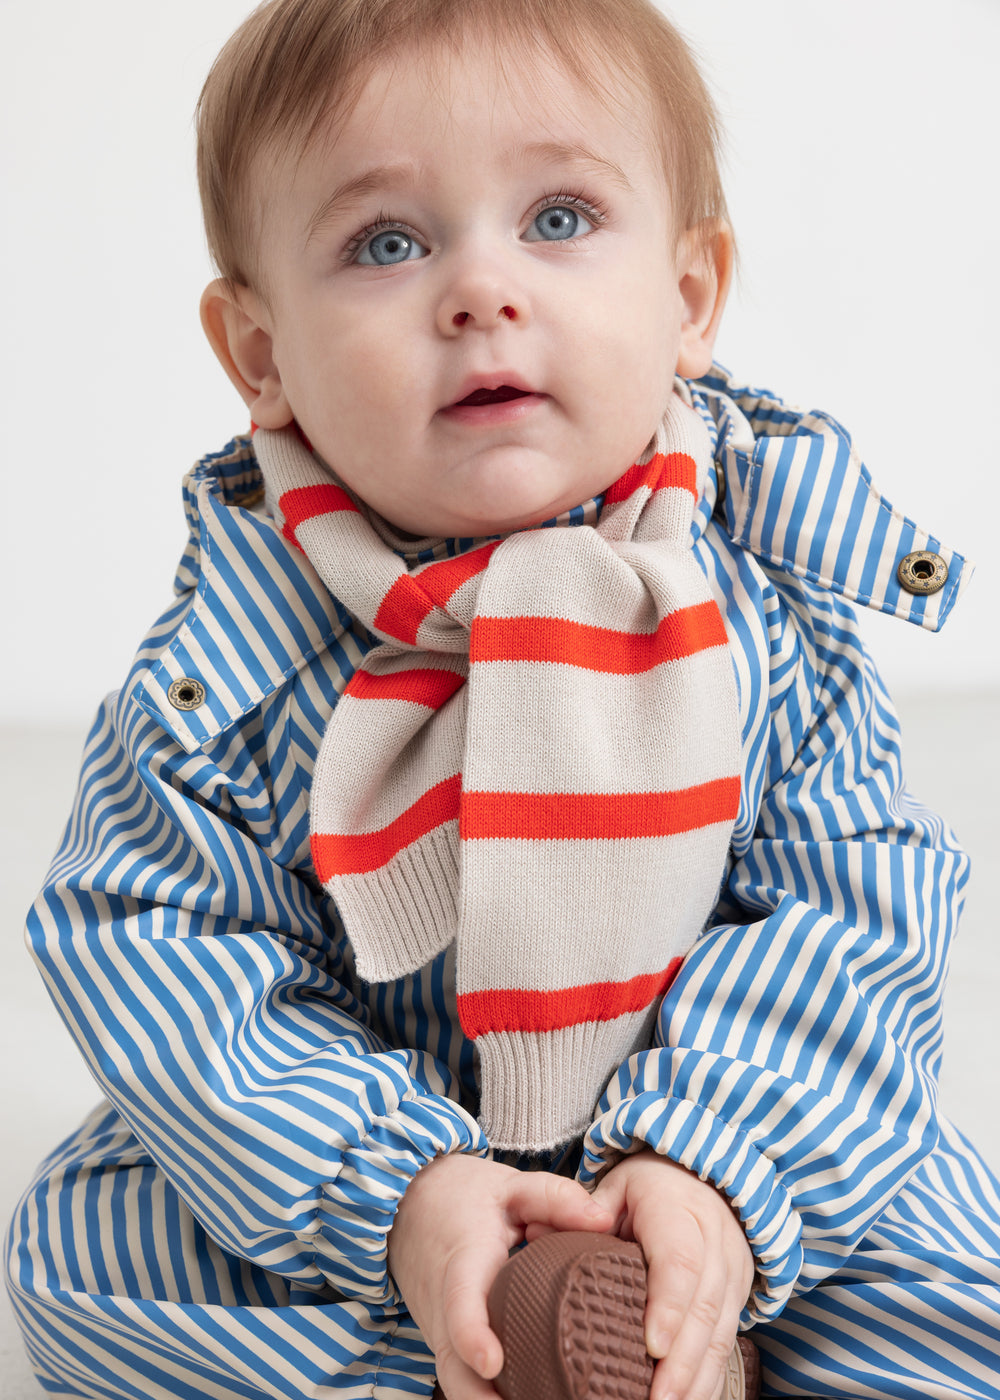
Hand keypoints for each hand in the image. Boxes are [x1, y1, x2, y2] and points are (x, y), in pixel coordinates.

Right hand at [388, 1153, 613, 1399]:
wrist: (409, 1205)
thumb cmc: (464, 1196)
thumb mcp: (510, 1186)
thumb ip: (556, 1199)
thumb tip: (602, 1221)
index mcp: (463, 1260)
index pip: (460, 1301)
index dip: (472, 1334)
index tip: (492, 1364)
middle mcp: (444, 1304)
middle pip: (452, 1364)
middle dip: (479, 1399)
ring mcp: (440, 1329)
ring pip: (455, 1379)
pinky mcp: (446, 1342)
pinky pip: (460, 1377)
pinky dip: (484, 1397)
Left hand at [583, 1150, 752, 1399]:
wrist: (702, 1178)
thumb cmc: (649, 1187)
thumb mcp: (617, 1186)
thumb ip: (583, 1210)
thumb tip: (537, 1235)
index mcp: (678, 1211)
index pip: (680, 1261)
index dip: (668, 1305)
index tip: (652, 1347)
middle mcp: (714, 1242)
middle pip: (704, 1307)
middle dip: (682, 1361)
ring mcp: (732, 1271)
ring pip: (721, 1331)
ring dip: (697, 1378)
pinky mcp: (738, 1295)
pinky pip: (728, 1342)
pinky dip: (710, 1377)